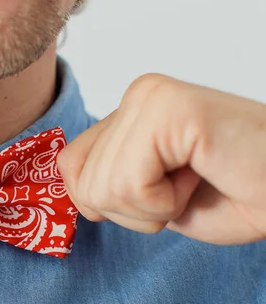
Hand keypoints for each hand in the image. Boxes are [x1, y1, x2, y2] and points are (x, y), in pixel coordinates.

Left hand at [58, 74, 265, 244]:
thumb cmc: (233, 193)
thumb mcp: (151, 194)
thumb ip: (107, 180)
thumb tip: (71, 190)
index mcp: (131, 111)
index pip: (69, 167)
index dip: (106, 201)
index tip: (161, 190)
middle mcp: (137, 95)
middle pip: (82, 183)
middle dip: (135, 209)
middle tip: (187, 185)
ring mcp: (150, 97)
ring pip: (102, 189)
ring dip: (153, 207)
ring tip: (196, 179)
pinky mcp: (169, 109)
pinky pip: (129, 184)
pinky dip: (165, 203)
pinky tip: (202, 175)